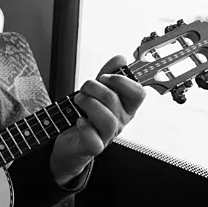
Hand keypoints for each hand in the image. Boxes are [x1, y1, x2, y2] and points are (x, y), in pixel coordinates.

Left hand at [50, 55, 145, 183]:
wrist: (69, 141)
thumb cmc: (85, 114)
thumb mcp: (96, 92)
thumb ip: (108, 74)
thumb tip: (121, 59)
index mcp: (125, 107)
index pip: (138, 93)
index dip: (121, 81)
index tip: (104, 76)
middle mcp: (120, 122)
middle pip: (114, 100)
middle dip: (94, 88)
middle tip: (83, 89)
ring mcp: (108, 136)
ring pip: (107, 119)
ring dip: (88, 104)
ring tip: (78, 100)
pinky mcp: (94, 147)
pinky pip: (94, 139)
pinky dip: (84, 127)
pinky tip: (78, 120)